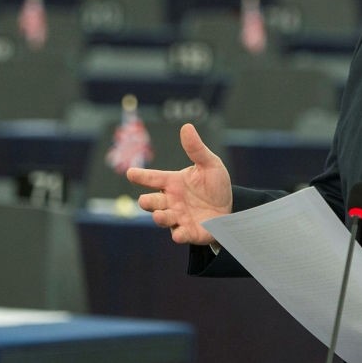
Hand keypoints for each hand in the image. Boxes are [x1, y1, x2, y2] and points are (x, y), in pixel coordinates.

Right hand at [128, 123, 232, 244]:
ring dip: (160, 218)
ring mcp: (179, 217)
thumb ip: (196, 149)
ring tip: (159, 215)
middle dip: (147, 202)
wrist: (231, 208)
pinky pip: (181, 235)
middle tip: (145, 201)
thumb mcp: (210, 164)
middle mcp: (171, 201)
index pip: (153, 178)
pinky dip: (179, 235)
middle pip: (152, 202)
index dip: (141, 176)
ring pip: (162, 219)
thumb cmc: (215, 185)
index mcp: (172, 182)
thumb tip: (186, 127)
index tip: (130, 173)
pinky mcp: (190, 232)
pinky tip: (178, 234)